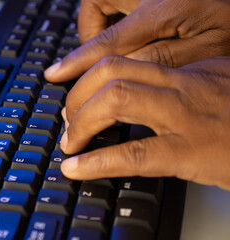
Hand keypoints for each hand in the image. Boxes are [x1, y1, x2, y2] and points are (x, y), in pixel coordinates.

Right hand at [45, 0, 229, 81]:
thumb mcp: (211, 47)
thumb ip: (166, 59)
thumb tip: (122, 72)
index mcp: (164, 9)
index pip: (107, 40)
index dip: (77, 61)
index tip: (54, 74)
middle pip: (98, 0)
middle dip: (87, 29)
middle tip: (89, 55)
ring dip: (101, 19)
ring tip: (109, 44)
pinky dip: (119, 13)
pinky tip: (133, 31)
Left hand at [60, 56, 229, 190]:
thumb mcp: (211, 86)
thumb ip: (174, 86)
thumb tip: (133, 92)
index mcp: (185, 69)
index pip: (120, 59)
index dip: (86, 75)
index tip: (72, 93)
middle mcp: (182, 85)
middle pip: (110, 74)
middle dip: (77, 97)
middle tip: (69, 120)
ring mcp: (186, 117)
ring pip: (116, 101)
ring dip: (81, 123)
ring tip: (70, 142)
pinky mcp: (192, 153)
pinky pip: (133, 153)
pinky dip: (97, 162)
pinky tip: (77, 168)